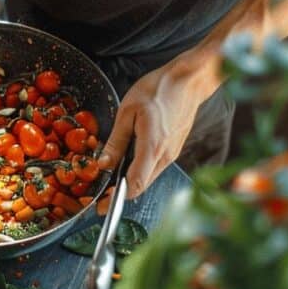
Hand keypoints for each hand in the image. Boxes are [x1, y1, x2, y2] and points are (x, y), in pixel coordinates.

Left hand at [97, 57, 215, 197]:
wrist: (188, 81)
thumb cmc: (157, 90)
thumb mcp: (128, 111)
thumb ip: (116, 141)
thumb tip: (103, 164)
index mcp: (152, 147)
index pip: (135, 184)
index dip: (116, 199)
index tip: (101, 207)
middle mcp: (165, 156)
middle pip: (141, 186)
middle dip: (120, 194)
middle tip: (99, 196)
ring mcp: (172, 154)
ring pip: (147, 177)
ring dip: (129, 182)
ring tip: (109, 180)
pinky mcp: (174, 149)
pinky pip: (154, 167)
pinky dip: (139, 171)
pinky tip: (126, 163)